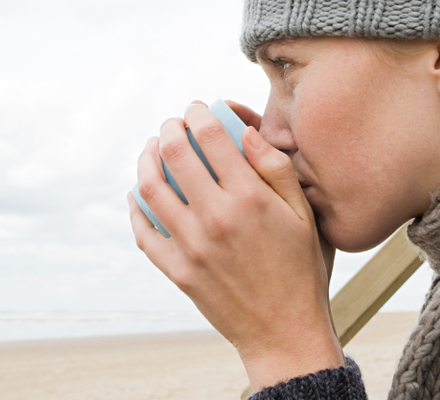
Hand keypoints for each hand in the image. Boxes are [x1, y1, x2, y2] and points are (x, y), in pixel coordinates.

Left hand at [128, 102, 343, 390]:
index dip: (199, 114)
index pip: (211, 137)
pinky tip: (138, 195)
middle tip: (172, 124)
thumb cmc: (301, 270)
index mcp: (250, 199)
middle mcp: (216, 218)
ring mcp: (192, 246)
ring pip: (150, 188)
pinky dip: (135, 207)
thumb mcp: (304, 216)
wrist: (284, 331)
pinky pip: (144, 232)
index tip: (197, 108)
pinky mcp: (178, 271)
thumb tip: (247, 132)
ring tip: (150, 150)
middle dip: (168, 129)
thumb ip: (277, 170)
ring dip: (144, 160)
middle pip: (173, 155)